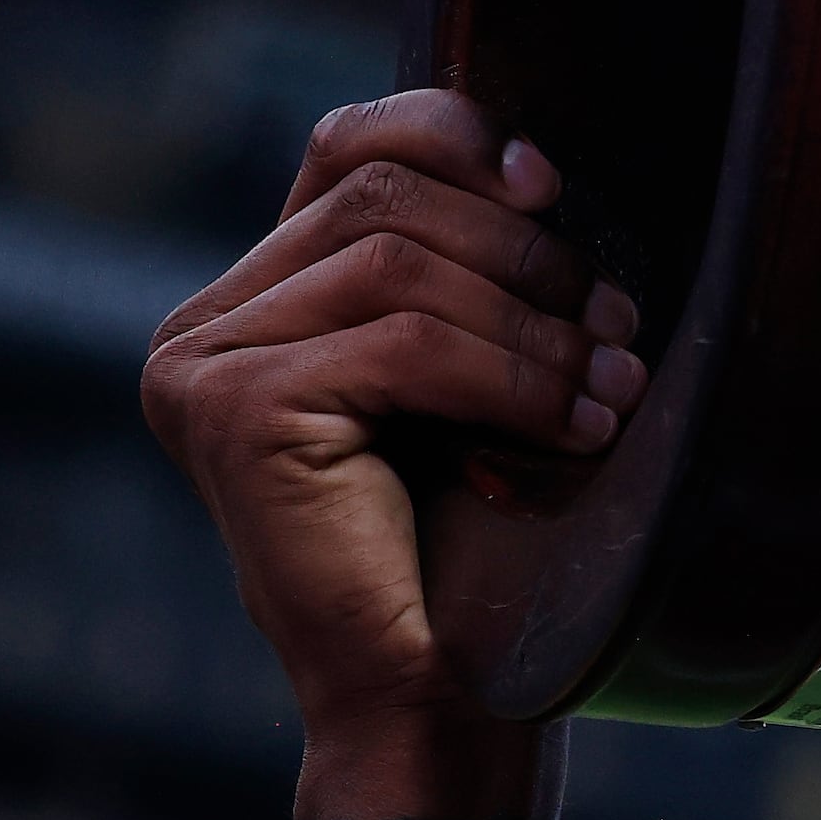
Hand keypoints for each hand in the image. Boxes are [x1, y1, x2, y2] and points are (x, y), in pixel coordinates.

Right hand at [142, 90, 640, 738]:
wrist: (438, 682)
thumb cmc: (472, 526)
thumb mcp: (472, 363)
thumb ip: (467, 264)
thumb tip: (536, 168)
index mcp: (255, 294)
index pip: (349, 144)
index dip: (458, 137)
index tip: (554, 189)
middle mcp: (204, 323)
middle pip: (387, 198)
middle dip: (528, 257)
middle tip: (618, 333)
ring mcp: (202, 364)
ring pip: (402, 263)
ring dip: (535, 324)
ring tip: (608, 389)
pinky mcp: (234, 408)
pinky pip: (404, 342)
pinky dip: (512, 377)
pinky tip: (573, 429)